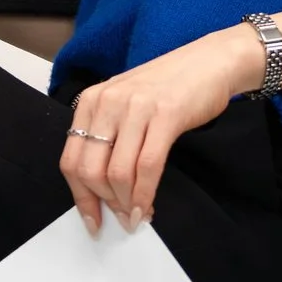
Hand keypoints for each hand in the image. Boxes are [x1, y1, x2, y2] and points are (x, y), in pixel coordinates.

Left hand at [59, 27, 255, 232]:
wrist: (210, 61)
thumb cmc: (169, 87)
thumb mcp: (124, 105)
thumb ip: (109, 137)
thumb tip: (101, 188)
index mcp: (91, 102)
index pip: (71, 160)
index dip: (80, 197)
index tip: (91, 220)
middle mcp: (108, 103)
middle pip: (89, 170)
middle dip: (103, 203)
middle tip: (120, 217)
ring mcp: (136, 108)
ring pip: (117, 173)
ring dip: (126, 203)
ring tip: (136, 215)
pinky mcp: (166, 115)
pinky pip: (147, 166)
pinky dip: (145, 194)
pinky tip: (148, 207)